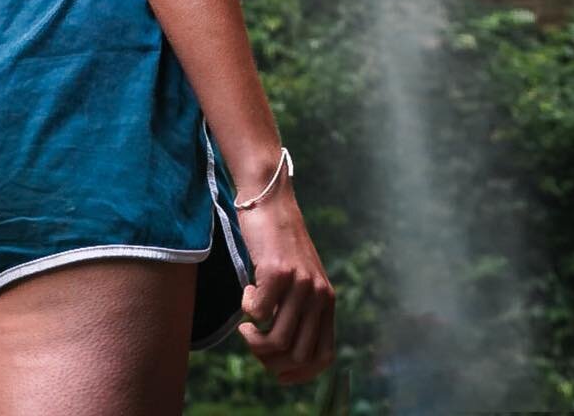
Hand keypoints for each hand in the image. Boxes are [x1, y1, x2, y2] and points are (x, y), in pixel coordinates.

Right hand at [234, 189, 335, 386]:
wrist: (270, 198)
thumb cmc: (277, 242)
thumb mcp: (298, 279)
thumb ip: (298, 310)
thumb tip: (281, 353)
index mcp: (327, 300)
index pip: (323, 357)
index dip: (300, 374)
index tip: (278, 375)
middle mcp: (318, 295)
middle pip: (296, 356)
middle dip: (269, 359)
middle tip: (252, 340)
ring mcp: (300, 284)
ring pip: (276, 341)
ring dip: (253, 339)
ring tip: (246, 324)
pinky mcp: (278, 272)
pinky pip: (257, 313)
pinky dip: (246, 307)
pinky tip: (247, 288)